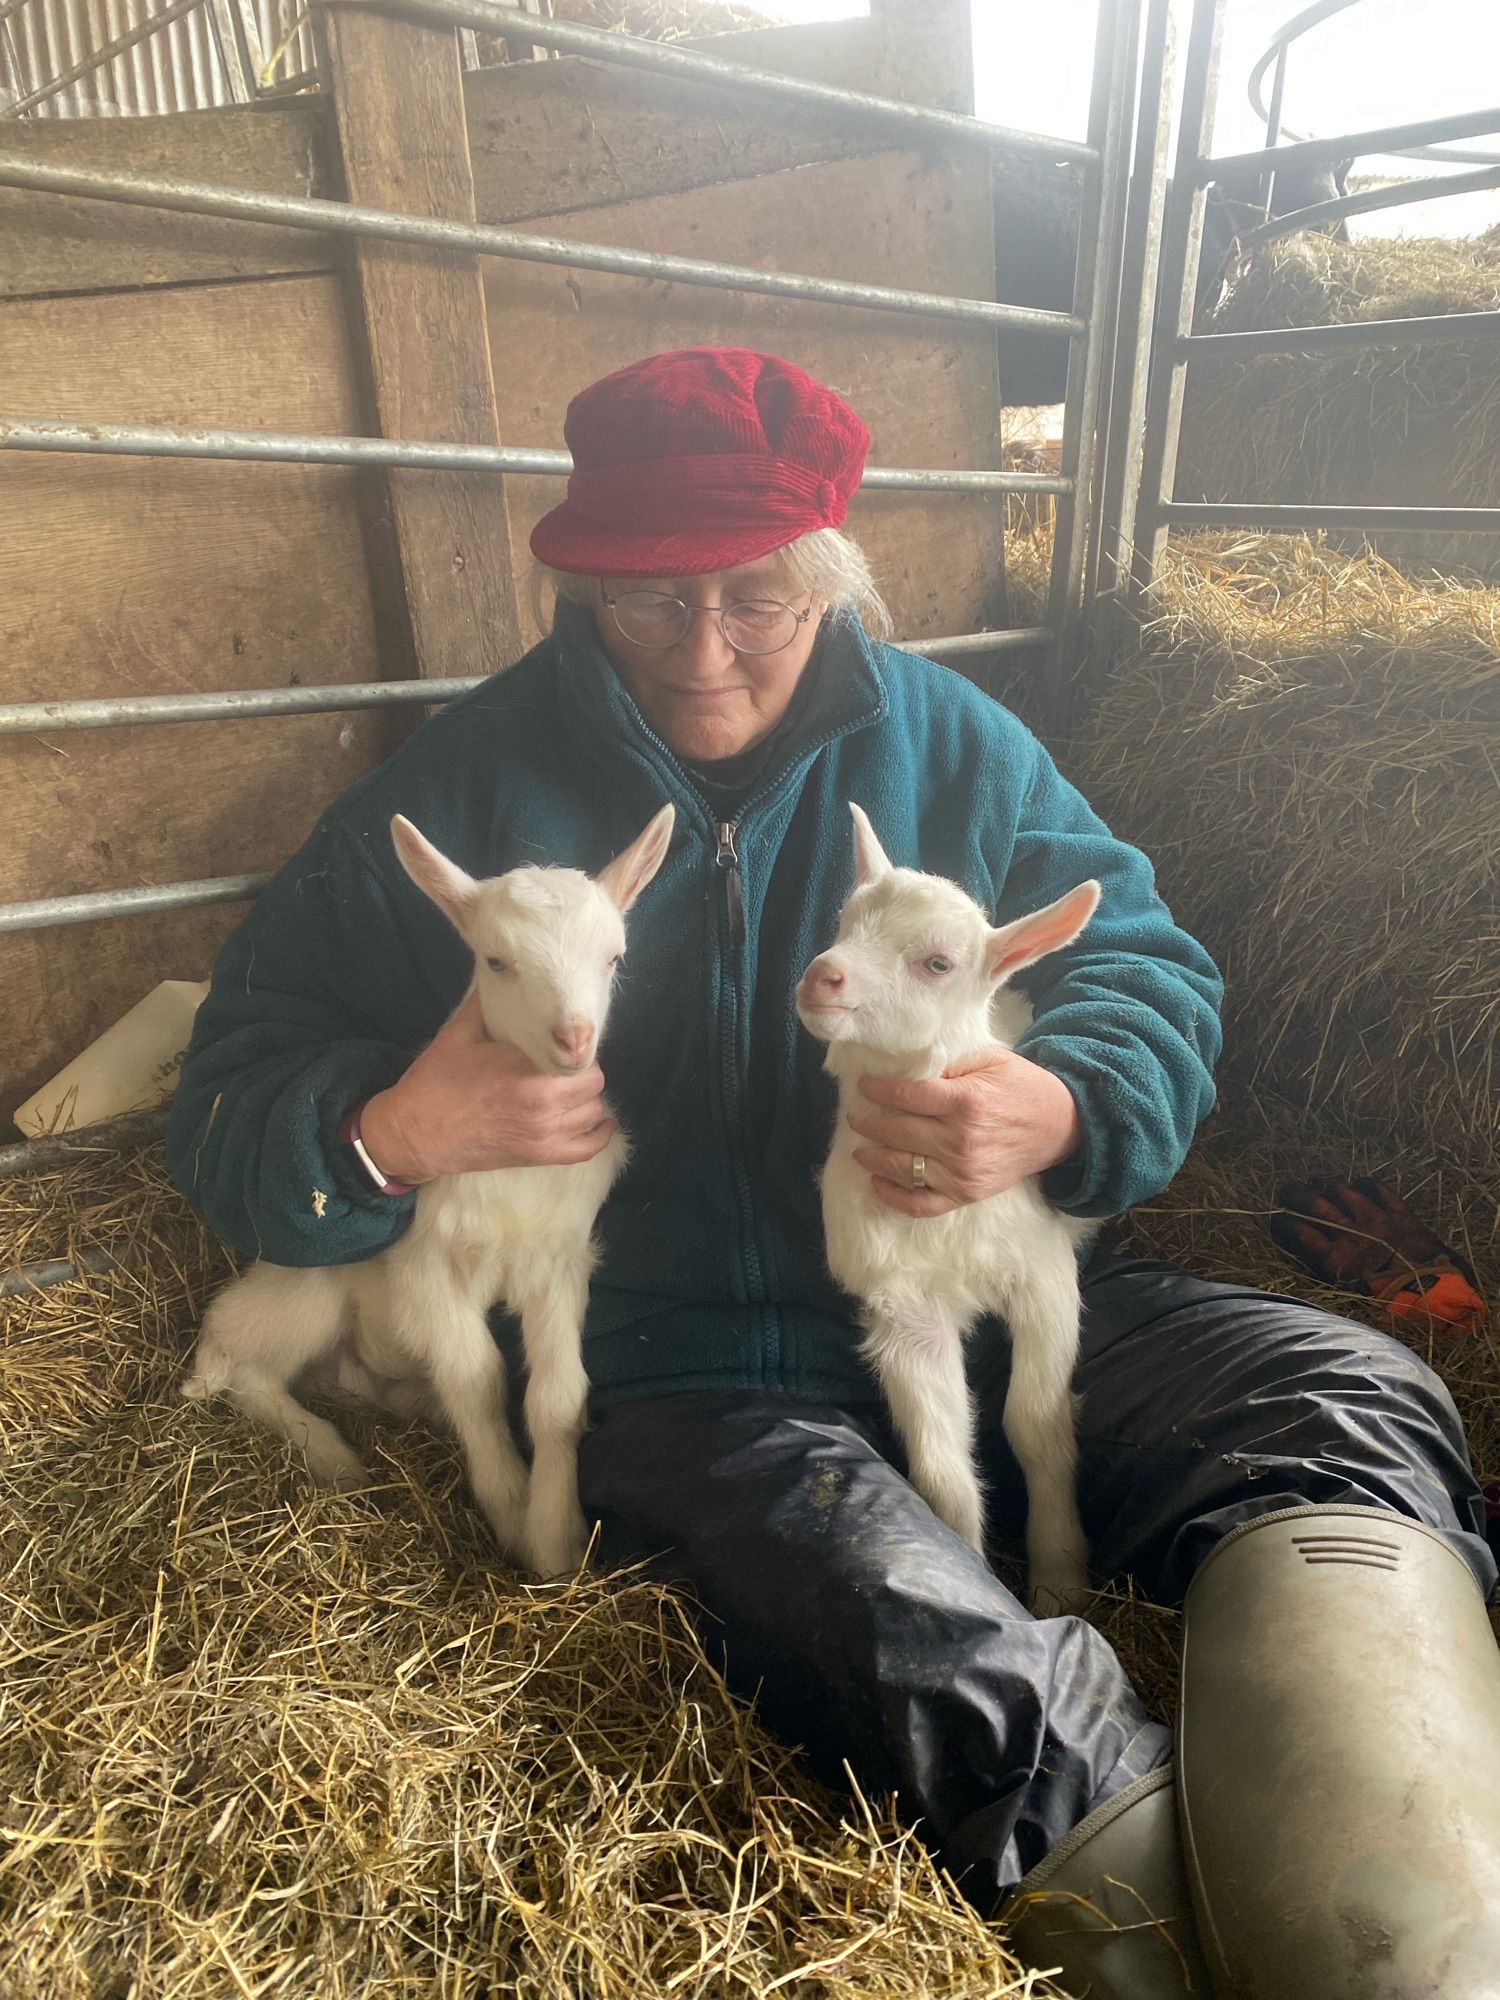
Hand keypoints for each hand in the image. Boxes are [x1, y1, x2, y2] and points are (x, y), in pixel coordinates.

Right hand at [358, 992, 616, 1184]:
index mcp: (525, 1071)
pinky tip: (599, 1122)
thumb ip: (488, 1004)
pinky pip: (587, 1149)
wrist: (413, 1134)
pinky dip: (598, 1135)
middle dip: (583, 1072)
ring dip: (587, 1100)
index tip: (561, 1042)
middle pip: (594, 1083)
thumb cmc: (435, 1082)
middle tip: (564, 1066)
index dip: (574, 1046)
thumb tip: (504, 972)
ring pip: (594, 1113)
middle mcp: (543, 1104)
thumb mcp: (459, 1034)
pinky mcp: (539, 1157)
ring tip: (570, 1090)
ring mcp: (543, 1135)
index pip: (579, 1055)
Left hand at [847, 1046, 1081, 1218]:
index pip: (906, 1096)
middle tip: (856, 1116)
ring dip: (873, 1157)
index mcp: (966, 1101)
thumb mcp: (989, 1059)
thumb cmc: (1021, 1086)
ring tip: (860, 1148)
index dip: (877, 1091)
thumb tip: (908, 1070)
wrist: (1060, 1126)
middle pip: (898, 1132)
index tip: (862, 1087)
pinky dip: (894, 1196)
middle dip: (869, 1123)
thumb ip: (949, 1063)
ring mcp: (963, 1171)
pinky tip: (878, 1182)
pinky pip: (921, 1203)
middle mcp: (961, 1139)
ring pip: (902, 1167)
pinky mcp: (967, 1194)